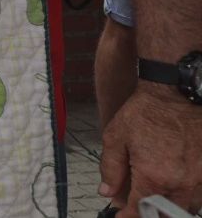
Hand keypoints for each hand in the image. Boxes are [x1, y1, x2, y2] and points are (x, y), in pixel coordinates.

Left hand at [99, 85, 201, 214]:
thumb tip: (107, 191)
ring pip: (184, 208)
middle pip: (164, 215)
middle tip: (137, 207)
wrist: (174, 94)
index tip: (121, 215)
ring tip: (154, 198)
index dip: (128, 216)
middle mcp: (179, 182)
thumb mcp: (116, 137)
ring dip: (167, 208)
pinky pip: (197, 194)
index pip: (139, 210)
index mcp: (153, 176)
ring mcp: (198, 178)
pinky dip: (185, 197)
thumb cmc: (145, 113)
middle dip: (149, 214)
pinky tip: (172, 188)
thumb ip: (110, 168)